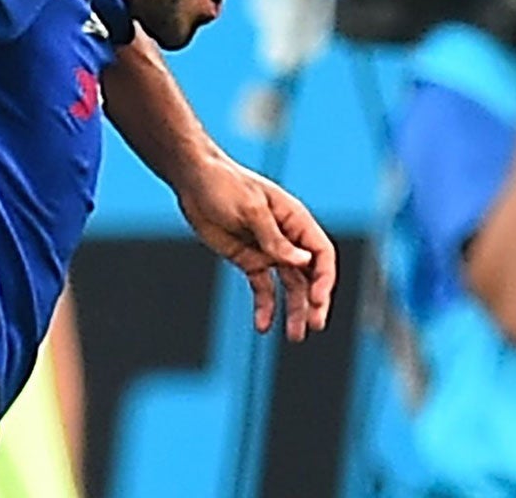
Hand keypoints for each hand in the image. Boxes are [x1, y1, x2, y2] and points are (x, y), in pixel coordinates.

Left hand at [175, 153, 335, 341]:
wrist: (191, 178)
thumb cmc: (223, 183)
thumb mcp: (249, 208)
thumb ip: (274, 237)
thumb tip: (303, 261)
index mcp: (294, 219)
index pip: (321, 254)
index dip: (324, 278)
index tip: (317, 300)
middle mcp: (286, 238)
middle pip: (310, 275)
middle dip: (314, 301)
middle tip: (314, 325)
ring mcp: (267, 250)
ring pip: (290, 286)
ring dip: (294, 310)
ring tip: (295, 337)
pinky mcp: (248, 259)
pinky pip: (262, 288)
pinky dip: (265, 307)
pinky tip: (263, 326)